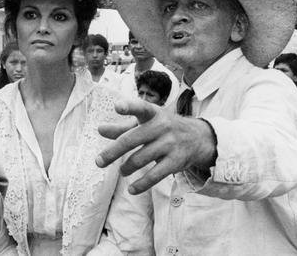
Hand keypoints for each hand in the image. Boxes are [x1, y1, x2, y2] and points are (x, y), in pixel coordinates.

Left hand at [96, 98, 216, 194]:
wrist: (198, 138)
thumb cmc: (162, 128)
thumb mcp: (145, 124)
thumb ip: (122, 128)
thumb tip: (100, 129)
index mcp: (153, 113)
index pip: (140, 108)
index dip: (129, 107)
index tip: (117, 106)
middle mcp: (162, 126)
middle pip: (132, 140)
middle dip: (113, 152)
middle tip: (98, 162)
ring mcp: (170, 144)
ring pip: (140, 159)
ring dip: (127, 167)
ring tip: (122, 171)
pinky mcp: (176, 161)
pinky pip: (155, 175)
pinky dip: (141, 184)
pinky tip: (131, 189)